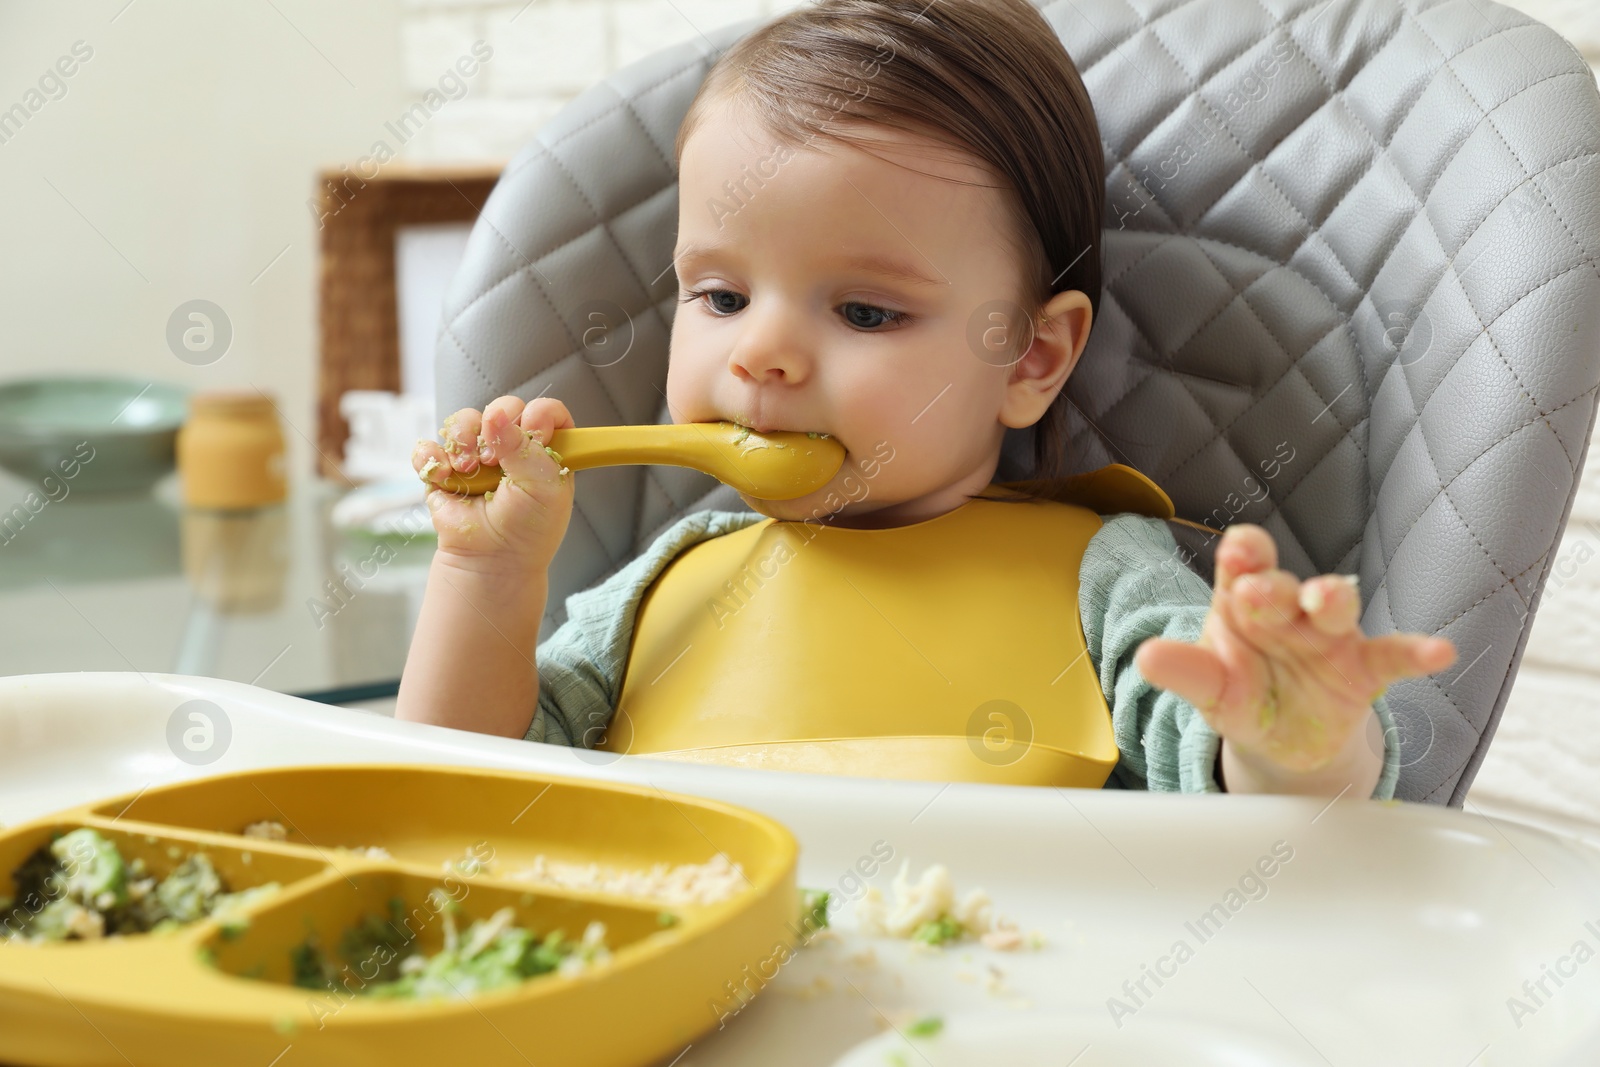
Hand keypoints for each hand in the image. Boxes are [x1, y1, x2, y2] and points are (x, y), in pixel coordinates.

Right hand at [411, 395, 575, 570]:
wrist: (494, 560)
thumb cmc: (528, 528)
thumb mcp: (544, 487)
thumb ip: (525, 447)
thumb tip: (495, 415)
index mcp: (544, 450)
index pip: (545, 412)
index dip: (539, 415)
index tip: (534, 432)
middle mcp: (510, 447)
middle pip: (501, 408)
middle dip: (495, 426)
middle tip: (494, 458)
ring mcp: (475, 456)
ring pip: (463, 420)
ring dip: (463, 440)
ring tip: (469, 469)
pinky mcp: (444, 470)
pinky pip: (428, 447)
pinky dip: (431, 457)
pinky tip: (445, 476)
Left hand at [1133, 523, 1457, 794]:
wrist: (1281, 739)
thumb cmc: (1241, 692)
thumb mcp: (1210, 686)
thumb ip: (1185, 671)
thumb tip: (1145, 658)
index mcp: (1242, 601)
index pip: (1241, 564)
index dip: (1242, 555)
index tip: (1238, 553)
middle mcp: (1286, 610)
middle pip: (1281, 587)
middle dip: (1271, 587)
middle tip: (1255, 592)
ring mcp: (1327, 637)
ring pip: (1333, 609)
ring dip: (1331, 600)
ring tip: (1329, 597)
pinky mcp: (1362, 670)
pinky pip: (1391, 656)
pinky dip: (1416, 652)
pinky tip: (1439, 652)